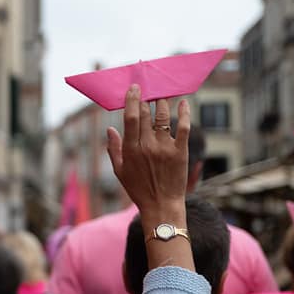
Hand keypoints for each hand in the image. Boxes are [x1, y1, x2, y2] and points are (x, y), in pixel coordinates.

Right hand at [106, 85, 189, 221]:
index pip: (130, 118)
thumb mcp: (119, 171)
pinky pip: (184, 127)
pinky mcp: (181, 152)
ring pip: (163, 117)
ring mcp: (165, 148)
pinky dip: (184, 113)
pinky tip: (184, 103)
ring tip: (162, 95)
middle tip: (148, 89)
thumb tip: (110, 128)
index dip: (132, 100)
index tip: (134, 88)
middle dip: (146, 98)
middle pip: (145, 114)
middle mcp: (147, 146)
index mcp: (131, 150)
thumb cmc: (138, 189)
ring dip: (163, 102)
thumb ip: (113, 149)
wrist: (162, 206)